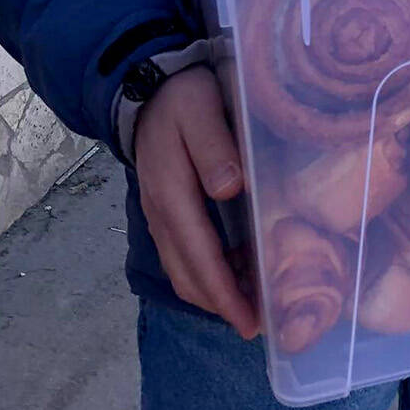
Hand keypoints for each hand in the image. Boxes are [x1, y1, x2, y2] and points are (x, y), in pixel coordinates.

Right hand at [134, 66, 259, 338]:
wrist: (150, 85)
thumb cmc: (185, 97)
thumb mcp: (202, 109)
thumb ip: (215, 146)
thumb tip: (229, 189)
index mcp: (171, 193)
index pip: (199, 256)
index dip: (224, 293)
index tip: (250, 321)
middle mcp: (161, 212)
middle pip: (188, 274)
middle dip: (222, 304)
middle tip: (259, 324)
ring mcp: (160, 214)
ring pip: (183, 268)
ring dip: (213, 292)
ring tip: (251, 306)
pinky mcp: (165, 210)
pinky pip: (183, 254)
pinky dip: (206, 272)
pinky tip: (236, 273)